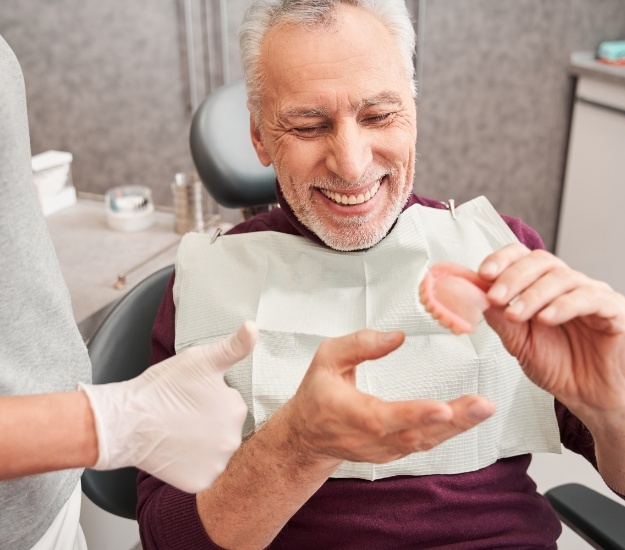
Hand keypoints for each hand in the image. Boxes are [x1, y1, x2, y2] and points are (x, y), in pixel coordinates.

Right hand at [80, 321, 256, 492]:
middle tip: (183, 414)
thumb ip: (234, 346)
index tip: (191, 397)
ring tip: (178, 432)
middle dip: (209, 422)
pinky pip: (203, 473)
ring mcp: (217, 464)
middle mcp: (234, 440)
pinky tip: (176, 451)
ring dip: (203, 444)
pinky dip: (192, 465)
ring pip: (215, 451)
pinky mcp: (200, 483)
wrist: (127, 421)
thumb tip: (253, 326)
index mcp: (237, 409)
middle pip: (226, 429)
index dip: (210, 399)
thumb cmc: (162, 387)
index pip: (231, 404)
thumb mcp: (201, 359)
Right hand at [285, 329, 494, 463]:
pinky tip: (469, 417)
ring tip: (483, 408)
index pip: (382, 417)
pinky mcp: (394, 452)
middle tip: (482, 405)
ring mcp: (383, 450)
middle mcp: (368, 438)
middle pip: (414, 434)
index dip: (413, 414)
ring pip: (424, 441)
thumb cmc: (317, 394)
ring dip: (458, 427)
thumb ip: (358, 344)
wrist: (307, 436)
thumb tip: (397, 337)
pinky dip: (449, 431)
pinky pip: (424, 443)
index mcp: (348, 413)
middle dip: (452, 420)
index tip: (442, 408)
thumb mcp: (326, 358)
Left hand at [478, 243, 624, 420]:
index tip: (483, 274)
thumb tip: (476, 297)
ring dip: (533, 294)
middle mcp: (565, 285)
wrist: (590, 397)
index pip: (521, 257)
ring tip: (516, 314)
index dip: (501, 260)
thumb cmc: (559, 367)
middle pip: (540, 262)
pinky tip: (546, 318)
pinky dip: (564, 305)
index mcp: (540, 287)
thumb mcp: (519, 344)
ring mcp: (591, 294)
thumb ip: (500, 319)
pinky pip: (590, 298)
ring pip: (562, 277)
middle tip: (495, 297)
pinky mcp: (614, 310)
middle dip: (512, 277)